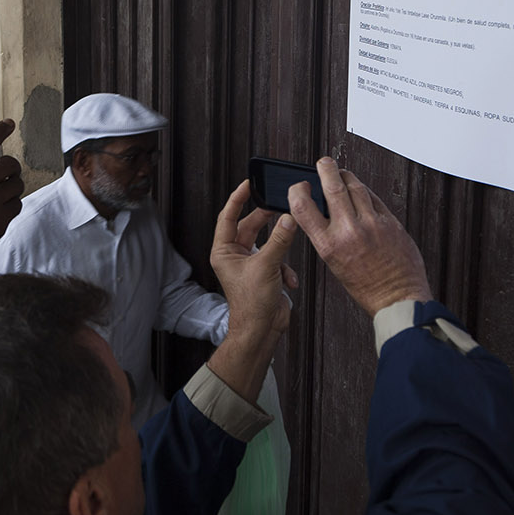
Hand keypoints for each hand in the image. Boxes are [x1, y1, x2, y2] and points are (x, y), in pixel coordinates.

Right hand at [0, 119, 23, 267]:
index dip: (0, 130)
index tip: (9, 124)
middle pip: (8, 163)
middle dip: (10, 166)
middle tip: (7, 171)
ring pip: (16, 184)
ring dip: (12, 186)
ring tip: (3, 192)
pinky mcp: (0, 221)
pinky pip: (16, 204)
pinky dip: (11, 204)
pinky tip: (1, 209)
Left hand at [209, 180, 299, 339]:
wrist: (261, 331)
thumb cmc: (252, 304)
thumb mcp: (266, 266)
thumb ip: (279, 240)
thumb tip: (288, 218)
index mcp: (224, 251)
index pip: (228, 217)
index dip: (237, 198)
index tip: (248, 183)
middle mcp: (234, 256)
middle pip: (249, 226)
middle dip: (265, 218)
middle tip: (278, 203)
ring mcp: (249, 264)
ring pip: (266, 242)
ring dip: (280, 246)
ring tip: (289, 239)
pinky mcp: (263, 273)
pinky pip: (277, 259)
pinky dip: (285, 267)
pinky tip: (289, 280)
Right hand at [288, 157, 431, 316]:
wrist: (398, 298)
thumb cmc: (366, 286)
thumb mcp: (334, 262)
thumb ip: (327, 235)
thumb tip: (324, 211)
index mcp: (329, 245)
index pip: (302, 206)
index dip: (297, 190)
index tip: (300, 186)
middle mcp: (349, 231)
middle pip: (333, 185)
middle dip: (326, 168)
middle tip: (323, 163)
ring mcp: (373, 224)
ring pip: (356, 187)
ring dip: (347, 176)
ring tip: (342, 173)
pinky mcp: (391, 222)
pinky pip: (375, 199)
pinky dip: (365, 192)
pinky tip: (362, 192)